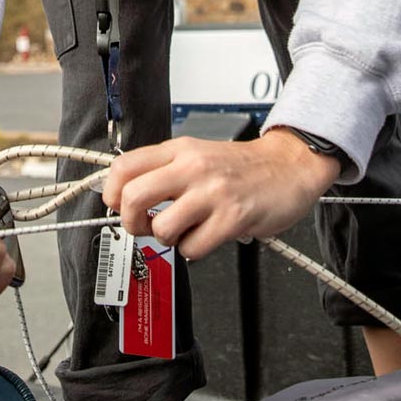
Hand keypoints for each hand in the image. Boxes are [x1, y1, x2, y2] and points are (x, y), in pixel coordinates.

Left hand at [100, 131, 341, 260]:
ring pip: (162, 227)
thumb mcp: (198, 154)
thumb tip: (124, 195)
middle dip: (131, 222)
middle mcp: (193, 167)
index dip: (111, 193)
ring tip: (184, 231)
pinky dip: (194, 250)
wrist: (289, 165)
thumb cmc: (243, 166)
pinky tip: (207, 237)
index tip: (118, 205)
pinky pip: (193, 248)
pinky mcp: (232, 218)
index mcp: (180, 150)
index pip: (124, 166)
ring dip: (167, 239)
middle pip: (133, 196)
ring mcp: (213, 192)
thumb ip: (165, 170)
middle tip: (145, 226)